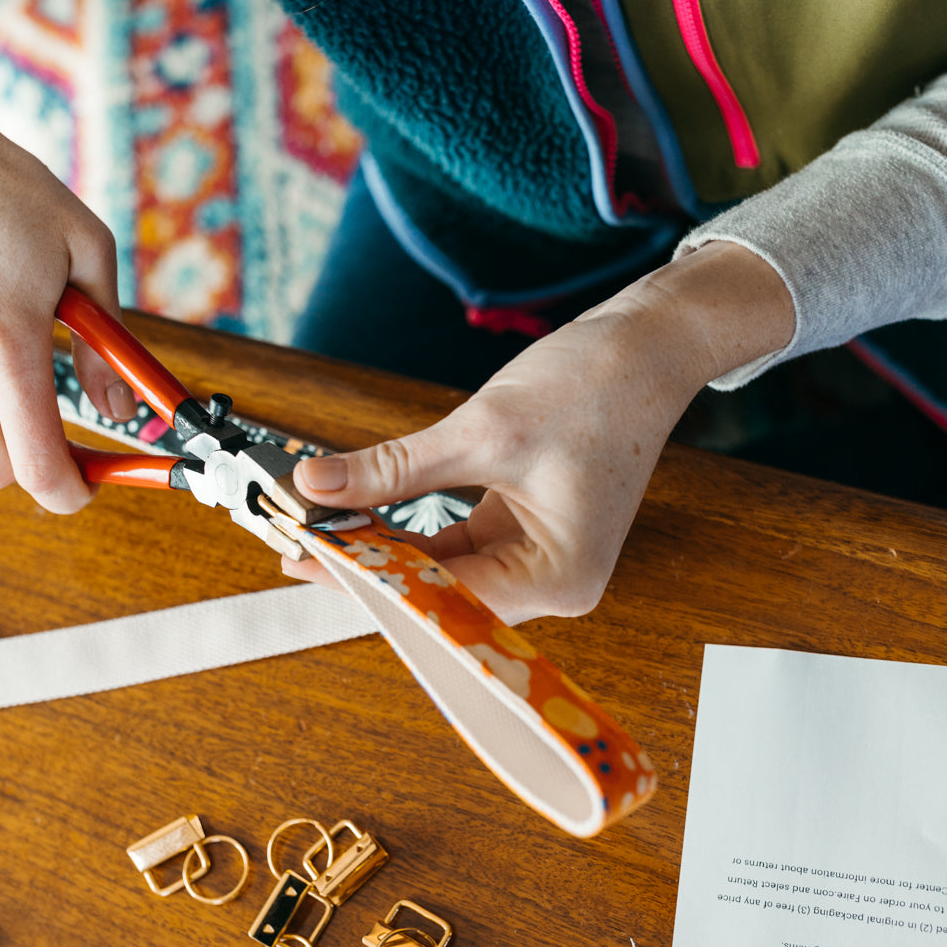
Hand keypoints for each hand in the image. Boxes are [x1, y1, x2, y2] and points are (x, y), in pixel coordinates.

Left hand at [282, 241, 794, 622]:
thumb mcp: (481, 430)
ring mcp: (542, 561)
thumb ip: (392, 470)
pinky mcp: (528, 534)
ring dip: (385, 551)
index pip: (444, 598)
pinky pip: (458, 547)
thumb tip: (314, 488)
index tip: (306, 564)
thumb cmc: (596, 386)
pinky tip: (362, 521)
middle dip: (371, 569)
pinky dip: (412, 533)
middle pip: (442, 594)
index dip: (369, 582)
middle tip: (297, 549)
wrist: (649, 348)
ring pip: (443, 572)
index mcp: (558, 577)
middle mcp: (555, 583)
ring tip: (318, 533)